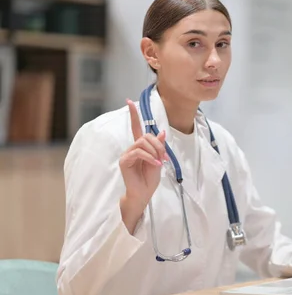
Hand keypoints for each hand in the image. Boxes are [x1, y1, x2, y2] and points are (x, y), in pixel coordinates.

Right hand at [119, 99, 167, 229]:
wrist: (144, 193)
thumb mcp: (159, 159)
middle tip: (163, 157)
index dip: (133, 114)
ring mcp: (127, 153)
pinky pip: (139, 152)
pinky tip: (155, 165)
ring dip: (155, 152)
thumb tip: (161, 132)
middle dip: (158, 145)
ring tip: (158, 163)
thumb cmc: (150, 178)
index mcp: (140, 146)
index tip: (128, 101)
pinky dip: (150, 158)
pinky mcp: (124, 160)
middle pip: (146, 136)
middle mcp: (132, 147)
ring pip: (143, 143)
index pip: (136, 127)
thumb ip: (159, 146)